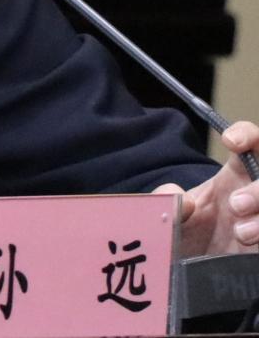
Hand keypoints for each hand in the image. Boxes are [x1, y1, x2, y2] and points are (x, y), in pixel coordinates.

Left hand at [155, 121, 258, 256]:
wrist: (189, 278)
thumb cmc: (183, 239)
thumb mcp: (167, 216)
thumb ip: (163, 201)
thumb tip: (180, 200)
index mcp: (235, 178)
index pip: (253, 143)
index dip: (247, 134)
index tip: (230, 141)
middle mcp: (256, 197)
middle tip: (235, 205)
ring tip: (242, 234)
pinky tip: (251, 252)